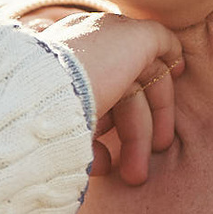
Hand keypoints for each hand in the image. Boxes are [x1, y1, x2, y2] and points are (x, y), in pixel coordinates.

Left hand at [44, 11, 183, 184]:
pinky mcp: (54, 123)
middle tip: (159, 153)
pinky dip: (100, 155)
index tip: (175, 105)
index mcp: (101, 37)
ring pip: (112, 122)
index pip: (144, 64)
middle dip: (148, 129)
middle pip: (131, 97)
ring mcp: (68, 93)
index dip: (164, 88)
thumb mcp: (135, 38)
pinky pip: (85, 140)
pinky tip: (103, 166)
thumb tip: (173, 51)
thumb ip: (160, 38)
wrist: (37, 97)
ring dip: (130, 149)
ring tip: (133, 176)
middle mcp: (85, 63)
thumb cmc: (92, 65)